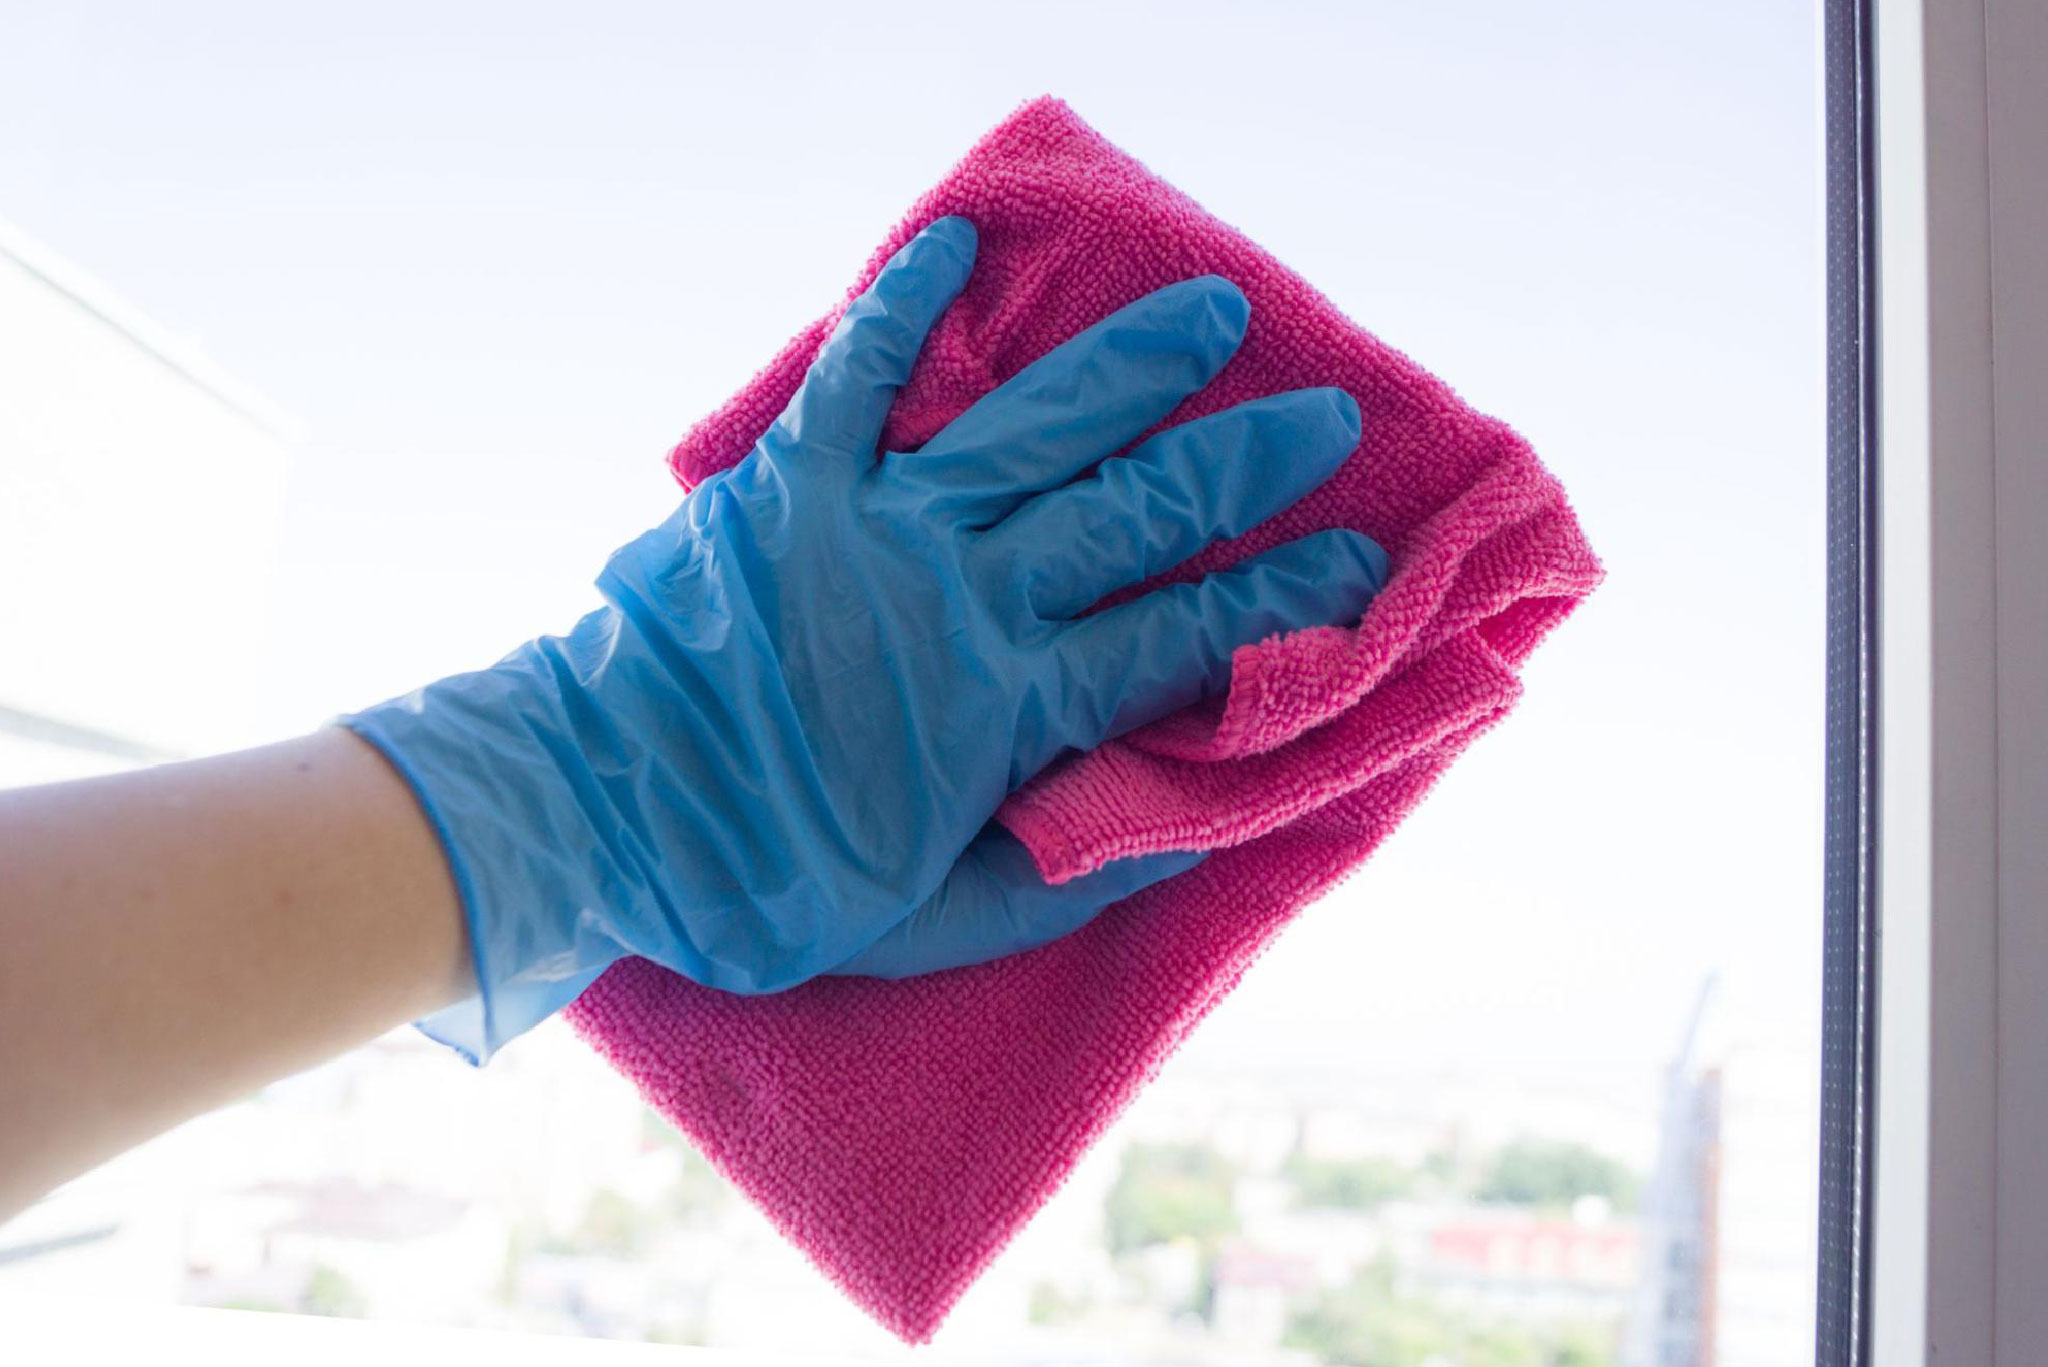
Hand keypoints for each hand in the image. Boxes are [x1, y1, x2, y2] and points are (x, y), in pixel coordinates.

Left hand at [343, 216, 1388, 1062]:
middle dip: (1243, 462)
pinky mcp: (788, 485)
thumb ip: (1065, 875)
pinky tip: (958, 239)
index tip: (1360, 566)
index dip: (1282, 603)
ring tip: (1211, 311)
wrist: (596, 817)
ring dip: (1130, 367)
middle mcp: (963, 597)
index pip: (1182, 639)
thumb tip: (1182, 827)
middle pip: (1133, 512)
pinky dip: (904, 304)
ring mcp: (875, 527)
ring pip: (1031, 427)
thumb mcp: (933, 925)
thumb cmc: (764, 885)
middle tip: (1327, 417)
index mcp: (1008, 708)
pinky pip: (857, 376)